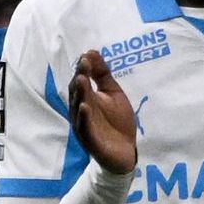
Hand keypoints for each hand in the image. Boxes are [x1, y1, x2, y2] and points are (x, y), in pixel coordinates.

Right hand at [69, 48, 140, 173]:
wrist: (125, 152)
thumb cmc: (117, 121)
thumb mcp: (112, 93)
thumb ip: (103, 75)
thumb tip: (91, 52)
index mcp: (86, 99)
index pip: (80, 81)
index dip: (83, 69)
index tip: (87, 55)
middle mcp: (81, 111)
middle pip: (78, 93)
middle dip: (80, 78)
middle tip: (84, 64)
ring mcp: (84, 126)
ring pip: (78, 108)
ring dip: (80, 94)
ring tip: (82, 80)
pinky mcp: (90, 140)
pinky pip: (84, 128)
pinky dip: (83, 118)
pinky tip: (85, 107)